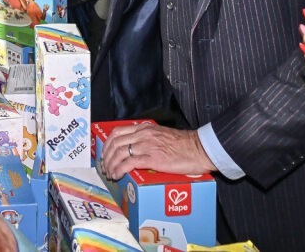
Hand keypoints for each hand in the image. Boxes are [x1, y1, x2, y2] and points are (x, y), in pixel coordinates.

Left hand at [101, 124, 215, 179]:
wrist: (199, 149)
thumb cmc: (185, 145)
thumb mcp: (163, 135)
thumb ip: (150, 138)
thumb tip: (140, 149)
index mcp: (145, 128)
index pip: (118, 132)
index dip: (108, 144)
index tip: (105, 154)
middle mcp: (143, 134)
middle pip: (115, 143)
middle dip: (107, 156)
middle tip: (105, 167)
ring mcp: (147, 145)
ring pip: (119, 152)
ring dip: (111, 165)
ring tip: (110, 174)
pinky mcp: (152, 158)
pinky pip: (129, 163)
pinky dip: (119, 170)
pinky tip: (118, 175)